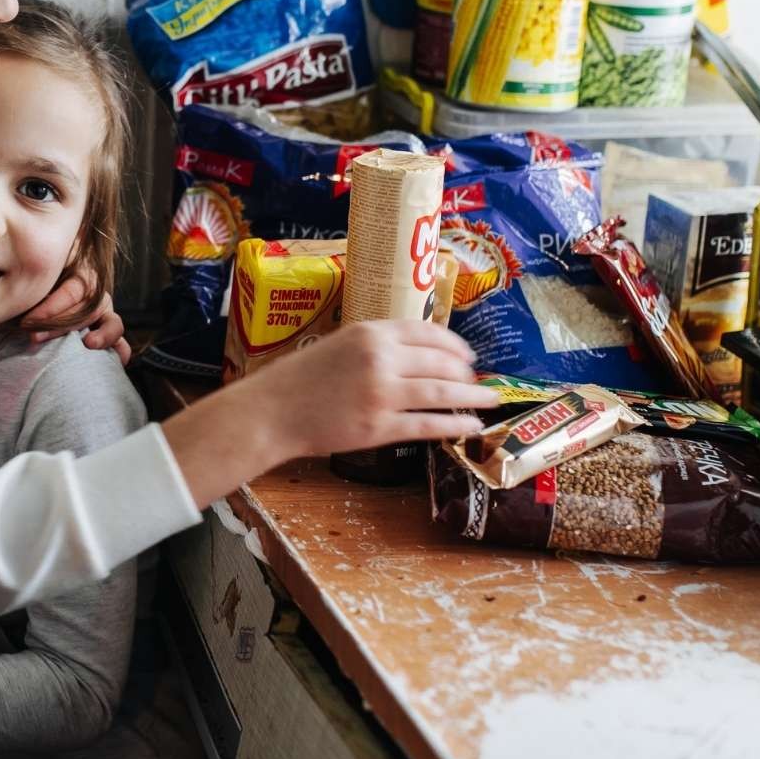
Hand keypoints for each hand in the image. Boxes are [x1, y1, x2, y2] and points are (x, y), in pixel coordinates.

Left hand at [25, 277, 130, 364]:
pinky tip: (115, 360)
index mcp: (80, 272)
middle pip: (89, 308)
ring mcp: (105, 312)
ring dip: (100, 336)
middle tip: (33, 336)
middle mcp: (95, 292)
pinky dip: (119, 351)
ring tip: (87, 344)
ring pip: (112, 323)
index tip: (27, 321)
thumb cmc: (33, 289)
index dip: (51, 307)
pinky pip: (121, 342)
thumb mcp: (33, 283)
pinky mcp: (108, 330)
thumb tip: (14, 299)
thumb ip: (30, 289)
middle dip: (60, 324)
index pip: (72, 290)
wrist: (39, 296)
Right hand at [163, 320, 499, 506]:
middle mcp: (379, 358)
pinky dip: (455, 425)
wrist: (270, 412)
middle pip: (441, 362)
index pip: (427, 331)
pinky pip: (428, 425)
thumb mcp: (337, 345)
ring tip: (490, 400)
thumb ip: (373, 346)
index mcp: (369, 332)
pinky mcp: (379, 427)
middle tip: (480, 381)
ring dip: (472, 397)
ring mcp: (381, 393)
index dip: (454, 344)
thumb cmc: (297, 379)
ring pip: (442, 392)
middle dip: (467, 373)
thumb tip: (414, 355)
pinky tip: (471, 426)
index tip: (468, 354)